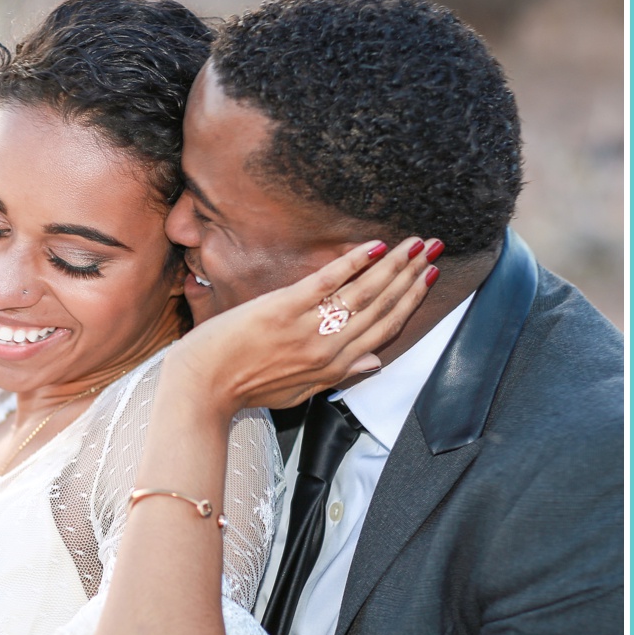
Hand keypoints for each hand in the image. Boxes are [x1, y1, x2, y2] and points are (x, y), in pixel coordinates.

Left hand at [167, 237, 438, 415]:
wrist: (202, 386)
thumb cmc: (244, 387)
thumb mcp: (298, 392)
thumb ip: (339, 376)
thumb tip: (375, 362)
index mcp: (334, 369)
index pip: (385, 329)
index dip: (411, 301)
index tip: (428, 277)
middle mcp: (328, 348)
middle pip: (382, 307)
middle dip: (412, 275)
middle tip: (433, 248)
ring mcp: (307, 327)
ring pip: (364, 292)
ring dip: (395, 265)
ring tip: (415, 243)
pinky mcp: (283, 308)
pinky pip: (328, 281)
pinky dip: (354, 262)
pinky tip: (375, 245)